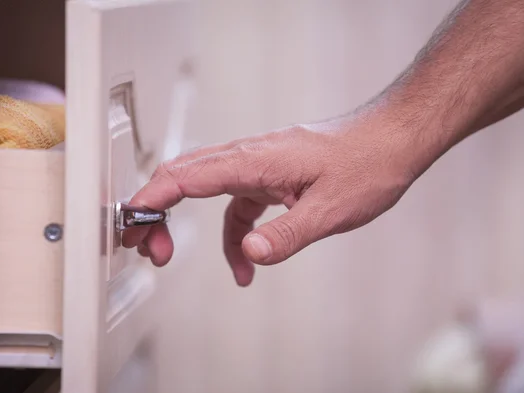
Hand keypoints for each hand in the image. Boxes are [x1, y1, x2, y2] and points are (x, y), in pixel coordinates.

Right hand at [124, 111, 420, 285]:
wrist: (392, 140)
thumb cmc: (367, 163)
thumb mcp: (330, 209)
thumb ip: (286, 235)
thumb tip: (249, 254)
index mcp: (255, 160)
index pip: (186, 175)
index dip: (152, 198)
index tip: (131, 221)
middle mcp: (249, 157)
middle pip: (182, 177)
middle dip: (155, 210)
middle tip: (144, 245)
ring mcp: (257, 165)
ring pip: (203, 189)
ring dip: (181, 221)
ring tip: (169, 254)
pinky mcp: (269, 176)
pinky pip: (236, 205)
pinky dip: (231, 234)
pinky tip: (245, 262)